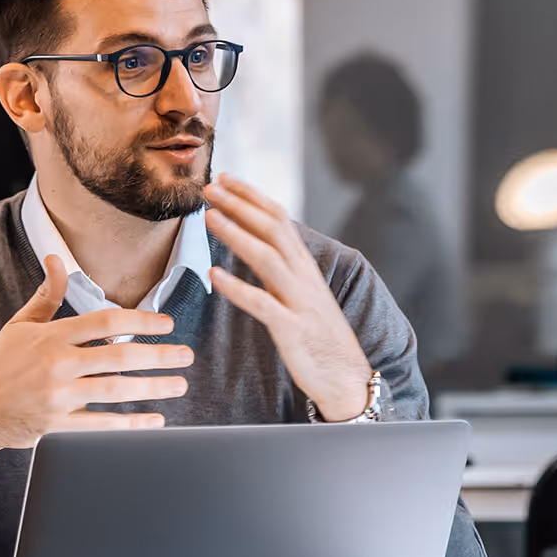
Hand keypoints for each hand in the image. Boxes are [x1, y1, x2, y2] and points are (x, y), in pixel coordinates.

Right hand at [0, 255, 192, 461]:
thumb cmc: (0, 364)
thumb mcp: (20, 324)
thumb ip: (46, 294)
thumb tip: (57, 258)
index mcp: (52, 336)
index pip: (106, 321)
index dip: (142, 320)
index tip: (167, 324)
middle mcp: (57, 364)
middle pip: (120, 356)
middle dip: (160, 355)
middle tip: (186, 355)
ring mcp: (59, 397)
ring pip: (117, 391)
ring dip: (154, 387)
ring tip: (179, 384)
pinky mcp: (58, 426)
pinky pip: (103, 425)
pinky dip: (132, 425)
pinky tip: (155, 421)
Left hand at [201, 173, 373, 420]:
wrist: (347, 377)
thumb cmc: (319, 337)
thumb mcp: (302, 294)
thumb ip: (282, 268)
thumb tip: (256, 243)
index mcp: (304, 266)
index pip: (279, 219)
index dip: (252, 196)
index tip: (226, 178)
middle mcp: (304, 277)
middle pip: (272, 230)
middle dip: (241, 205)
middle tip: (211, 186)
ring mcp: (299, 302)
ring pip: (267, 259)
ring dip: (237, 235)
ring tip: (209, 218)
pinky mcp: (292, 330)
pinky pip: (263, 305)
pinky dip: (238, 288)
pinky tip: (215, 276)